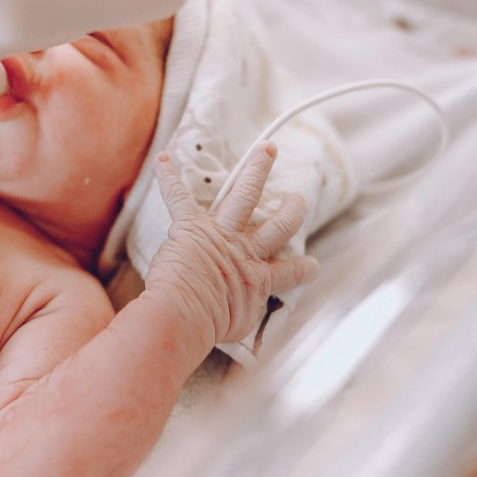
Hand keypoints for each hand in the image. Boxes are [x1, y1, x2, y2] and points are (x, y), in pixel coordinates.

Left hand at [145, 142, 319, 345]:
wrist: (186, 314)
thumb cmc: (209, 326)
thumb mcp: (238, 326)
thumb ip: (245, 315)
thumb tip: (241, 319)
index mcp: (259, 278)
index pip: (290, 272)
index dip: (304, 269)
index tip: (312, 266)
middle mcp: (245, 251)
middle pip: (279, 225)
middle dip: (291, 210)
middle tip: (298, 199)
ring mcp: (220, 234)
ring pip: (245, 195)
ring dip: (256, 171)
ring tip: (266, 150)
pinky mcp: (191, 227)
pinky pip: (179, 197)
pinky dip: (169, 178)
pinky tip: (164, 159)